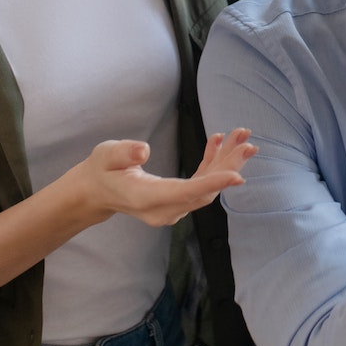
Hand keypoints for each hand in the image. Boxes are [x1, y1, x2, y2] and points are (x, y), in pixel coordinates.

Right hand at [76, 129, 254, 228]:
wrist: (98, 191)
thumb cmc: (101, 170)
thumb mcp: (105, 155)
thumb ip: (123, 153)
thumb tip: (142, 150)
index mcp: (146, 199)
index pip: (185, 193)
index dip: (212, 183)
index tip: (237, 176)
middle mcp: (163, 209)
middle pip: (203, 191)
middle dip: (228, 167)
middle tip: (247, 143)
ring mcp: (172, 208)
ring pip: (207, 188)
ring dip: (226, 163)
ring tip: (241, 137)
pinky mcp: (177, 201)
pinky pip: (200, 184)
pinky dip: (213, 164)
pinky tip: (219, 141)